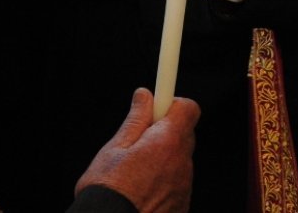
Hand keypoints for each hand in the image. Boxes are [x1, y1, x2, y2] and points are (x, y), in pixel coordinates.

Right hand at [74, 88, 198, 212]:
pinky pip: (177, 183)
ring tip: (135, 171)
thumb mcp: (115, 148)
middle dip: (164, 131)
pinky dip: (164, 181)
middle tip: (138, 140)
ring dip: (163, 158)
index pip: (188, 108)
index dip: (171, 103)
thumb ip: (135, 120)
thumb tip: (145, 96)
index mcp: (167, 142)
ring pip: (178, 160)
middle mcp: (182, 164)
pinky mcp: (182, 206)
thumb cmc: (109, 190)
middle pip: (183, 134)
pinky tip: (142, 190)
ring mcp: (184, 188)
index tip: (156, 106)